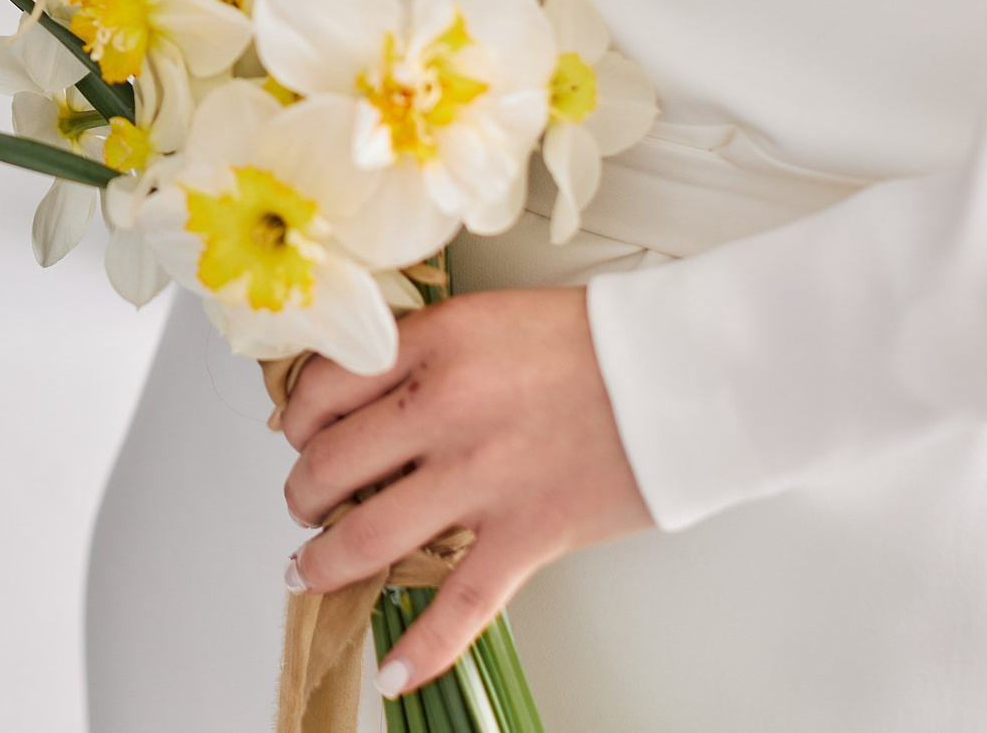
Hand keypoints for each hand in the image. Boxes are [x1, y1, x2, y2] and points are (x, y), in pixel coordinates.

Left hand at [280, 288, 654, 698]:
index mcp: (434, 344)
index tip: (300, 431)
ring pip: (368, 534)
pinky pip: (461, 603)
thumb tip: (368, 394)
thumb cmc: (597, 341)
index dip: (299, 417)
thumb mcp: (489, 317)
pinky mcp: (529, 533)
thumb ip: (427, 352)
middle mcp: (445, 409)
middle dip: (303, 492)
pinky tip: (394, 669)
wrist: (687, 371)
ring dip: (325, 560)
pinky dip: (423, 645)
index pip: (325, 386)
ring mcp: (484, 477)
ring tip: (310, 568)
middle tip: (305, 500)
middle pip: (330, 464)